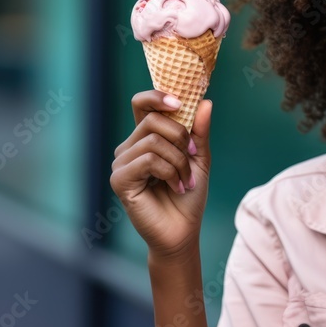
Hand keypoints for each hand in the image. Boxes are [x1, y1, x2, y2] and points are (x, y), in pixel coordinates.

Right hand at [110, 92, 212, 260]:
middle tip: (192, 157)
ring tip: (185, 180)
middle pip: (153, 120)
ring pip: (154, 141)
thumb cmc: (189, 194)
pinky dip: (170, 172)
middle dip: (181, 137)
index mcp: (146, 137)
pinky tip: (176, 187)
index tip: (180, 103)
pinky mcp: (120, 180)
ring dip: (179, 161)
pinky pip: (149, 160)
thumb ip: (199, 131)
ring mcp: (122, 163)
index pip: (141, 104)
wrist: (183, 230)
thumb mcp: (199, 157)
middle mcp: (130, 147)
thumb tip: (205, 101)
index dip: (157, 96)